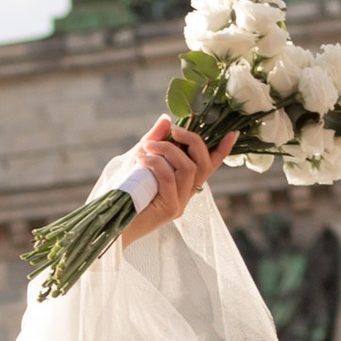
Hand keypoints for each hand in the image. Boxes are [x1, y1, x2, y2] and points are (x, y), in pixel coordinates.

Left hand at [119, 116, 236, 246]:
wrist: (108, 221)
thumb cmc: (122, 191)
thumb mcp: (139, 159)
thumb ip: (154, 141)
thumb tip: (166, 119)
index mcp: (183, 184)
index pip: (209, 166)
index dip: (222, 150)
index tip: (232, 133)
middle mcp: (186, 194)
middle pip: (203, 163)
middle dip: (191, 140)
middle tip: (172, 131)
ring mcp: (180, 204)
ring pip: (188, 168)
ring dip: (168, 150)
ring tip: (147, 146)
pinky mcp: (170, 210)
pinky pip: (170, 179)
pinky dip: (157, 163)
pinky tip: (142, 159)